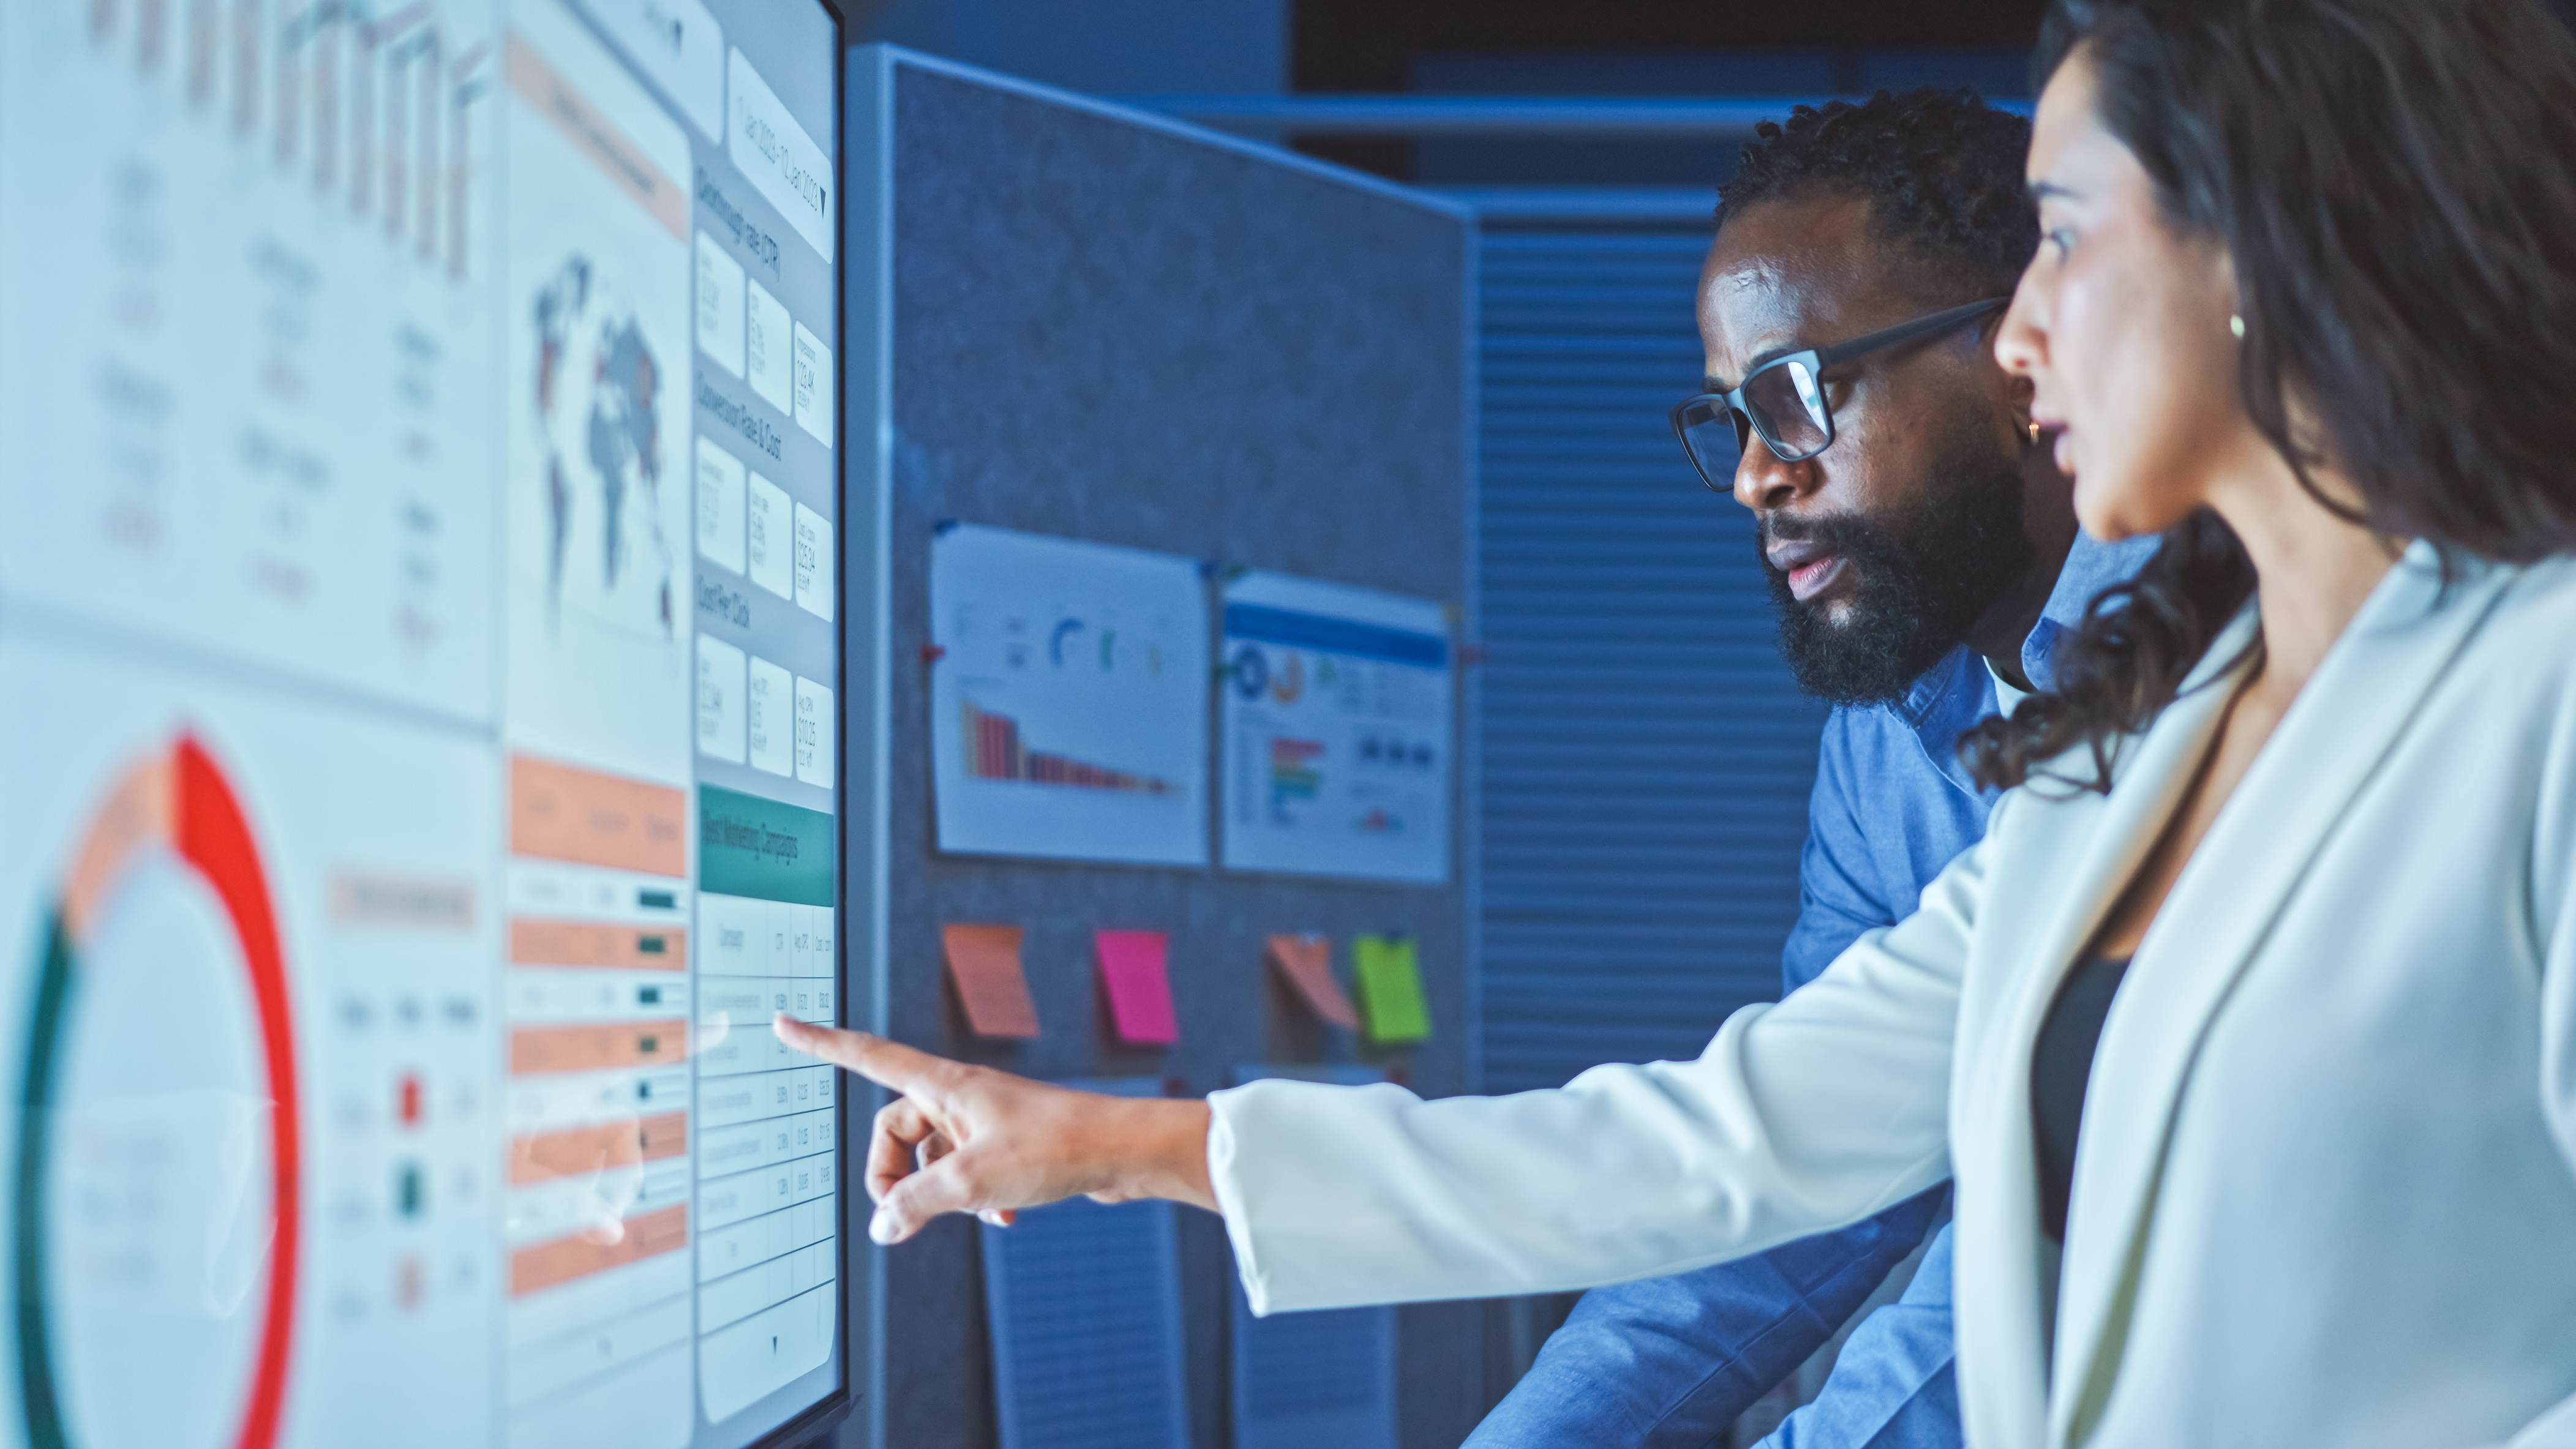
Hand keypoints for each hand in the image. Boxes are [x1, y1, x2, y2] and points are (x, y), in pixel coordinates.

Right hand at [772, 1014, 1216, 1243]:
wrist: (1122, 1152)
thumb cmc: (1056, 1147)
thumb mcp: (973, 1180)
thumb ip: (916, 1203)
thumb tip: (880, 1226)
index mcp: (944, 1084)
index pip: (869, 1055)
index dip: (823, 1043)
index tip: (783, 1022)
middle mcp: (960, 1095)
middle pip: (895, 1131)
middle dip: (894, 1177)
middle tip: (905, 1217)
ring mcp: (983, 1120)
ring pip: (932, 1159)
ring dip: (941, 1194)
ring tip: (980, 1210)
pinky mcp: (1006, 1145)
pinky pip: (965, 1173)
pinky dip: (974, 1199)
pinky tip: (1003, 1218)